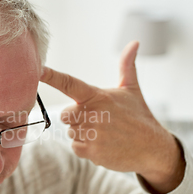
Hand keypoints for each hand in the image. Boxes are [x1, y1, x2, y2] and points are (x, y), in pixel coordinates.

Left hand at [40, 41, 184, 193]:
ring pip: (71, 131)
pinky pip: (76, 147)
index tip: (38, 70)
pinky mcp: (91, 151)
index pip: (70, 83)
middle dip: (77, 118)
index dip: (53, 76)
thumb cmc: (139, 116)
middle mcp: (92, 114)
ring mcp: (91, 133)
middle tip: (99, 121)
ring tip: (105, 134)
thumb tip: (134, 42)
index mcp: (98, 96)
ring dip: (83, 134)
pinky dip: (86, 148)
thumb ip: (126, 66)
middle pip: (66, 114)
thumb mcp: (132, 89)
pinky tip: (103, 145)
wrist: (154, 148)